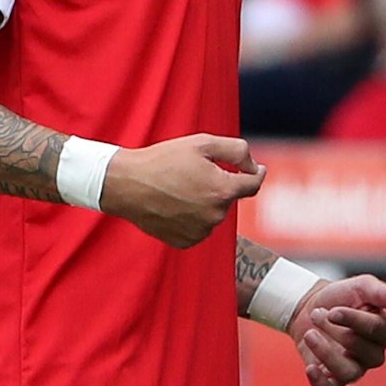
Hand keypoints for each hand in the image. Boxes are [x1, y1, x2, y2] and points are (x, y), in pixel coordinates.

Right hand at [102, 134, 265, 247]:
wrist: (128, 185)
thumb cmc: (164, 160)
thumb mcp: (203, 143)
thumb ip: (237, 151)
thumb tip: (254, 166)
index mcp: (222, 191)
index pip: (253, 184)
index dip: (256, 173)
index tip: (256, 169)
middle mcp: (215, 215)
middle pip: (229, 197)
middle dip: (219, 184)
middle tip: (193, 171)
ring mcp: (200, 231)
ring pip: (214, 212)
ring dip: (206, 201)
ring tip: (179, 188)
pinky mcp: (186, 241)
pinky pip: (199, 227)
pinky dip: (193, 216)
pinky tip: (174, 204)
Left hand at [286, 274, 385, 385]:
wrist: (308, 307)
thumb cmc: (341, 297)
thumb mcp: (362, 287)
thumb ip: (383, 293)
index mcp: (384, 332)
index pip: (376, 330)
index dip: (353, 320)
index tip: (332, 310)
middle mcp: (373, 354)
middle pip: (363, 351)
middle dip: (336, 331)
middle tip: (317, 314)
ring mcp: (354, 369)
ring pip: (349, 372)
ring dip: (326, 353)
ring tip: (309, 333)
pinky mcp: (333, 381)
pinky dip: (320, 384)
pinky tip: (310, 368)